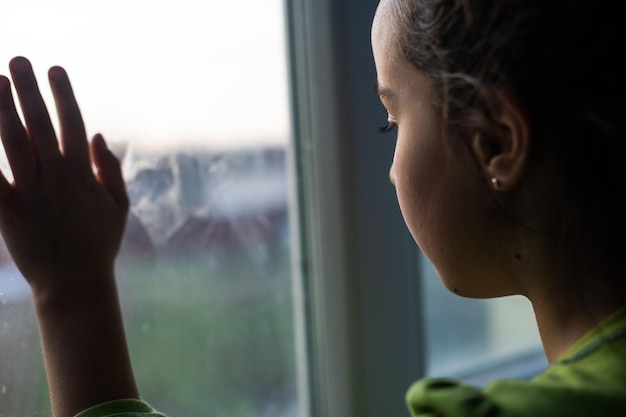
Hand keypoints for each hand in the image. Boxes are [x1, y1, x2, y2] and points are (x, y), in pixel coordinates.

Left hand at [0, 57, 137, 416]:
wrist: (74, 285)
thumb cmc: (99, 244)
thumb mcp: (118, 206)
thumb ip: (110, 169)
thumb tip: (97, 134)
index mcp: (82, 176)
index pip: (72, 124)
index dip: (63, 95)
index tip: (55, 69)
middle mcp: (54, 180)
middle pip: (37, 126)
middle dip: (27, 91)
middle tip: (17, 61)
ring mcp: (29, 196)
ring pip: (12, 146)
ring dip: (1, 111)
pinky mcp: (6, 214)